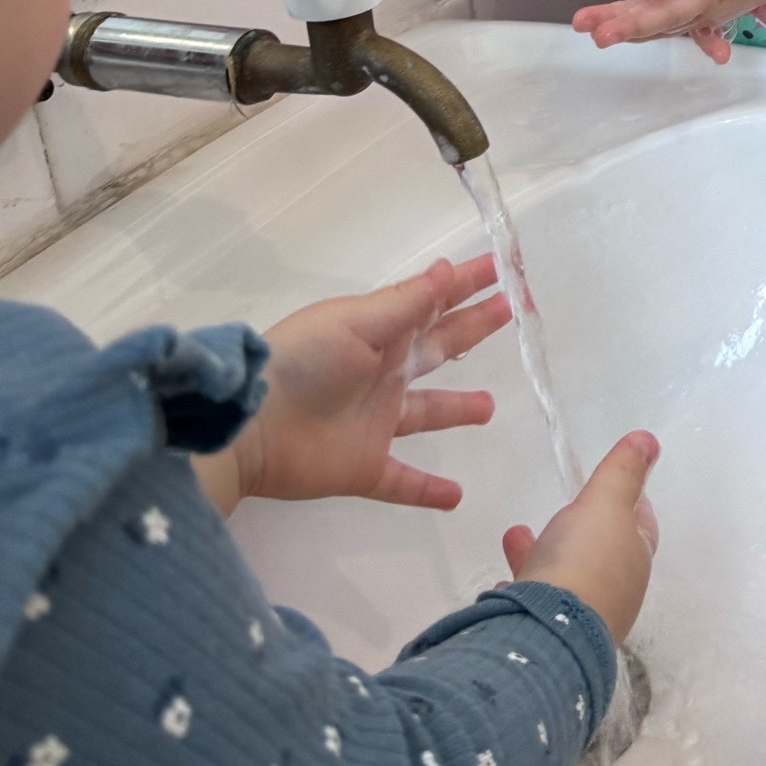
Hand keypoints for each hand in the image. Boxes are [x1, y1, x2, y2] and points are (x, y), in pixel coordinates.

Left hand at [197, 257, 509, 517]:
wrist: (250, 427)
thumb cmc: (302, 362)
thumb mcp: (356, 323)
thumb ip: (406, 304)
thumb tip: (446, 269)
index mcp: (380, 333)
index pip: (433, 302)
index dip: (466, 285)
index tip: (504, 269)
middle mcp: (382, 373)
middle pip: (440, 348)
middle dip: (475, 328)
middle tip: (515, 312)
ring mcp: (374, 422)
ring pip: (427, 412)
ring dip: (457, 409)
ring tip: (490, 407)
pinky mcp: (364, 467)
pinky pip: (402, 481)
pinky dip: (427, 490)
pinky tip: (456, 497)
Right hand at [503, 430, 660, 642]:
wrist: (548, 636)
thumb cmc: (583, 560)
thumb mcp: (606, 502)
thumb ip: (623, 472)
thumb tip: (651, 441)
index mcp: (635, 560)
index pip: (640, 526)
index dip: (631, 504)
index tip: (617, 487)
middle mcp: (616, 592)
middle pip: (602, 553)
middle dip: (584, 532)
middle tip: (566, 513)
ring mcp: (583, 617)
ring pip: (567, 577)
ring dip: (546, 554)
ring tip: (517, 536)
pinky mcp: (550, 634)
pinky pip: (538, 604)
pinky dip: (526, 587)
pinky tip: (506, 582)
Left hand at [576, 0, 765, 58]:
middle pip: (672, 10)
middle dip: (634, 21)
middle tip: (598, 31)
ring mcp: (712, 6)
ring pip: (666, 23)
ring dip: (629, 30)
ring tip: (591, 33)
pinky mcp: (708, 12)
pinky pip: (670, 27)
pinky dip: (641, 33)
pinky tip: (607, 36)